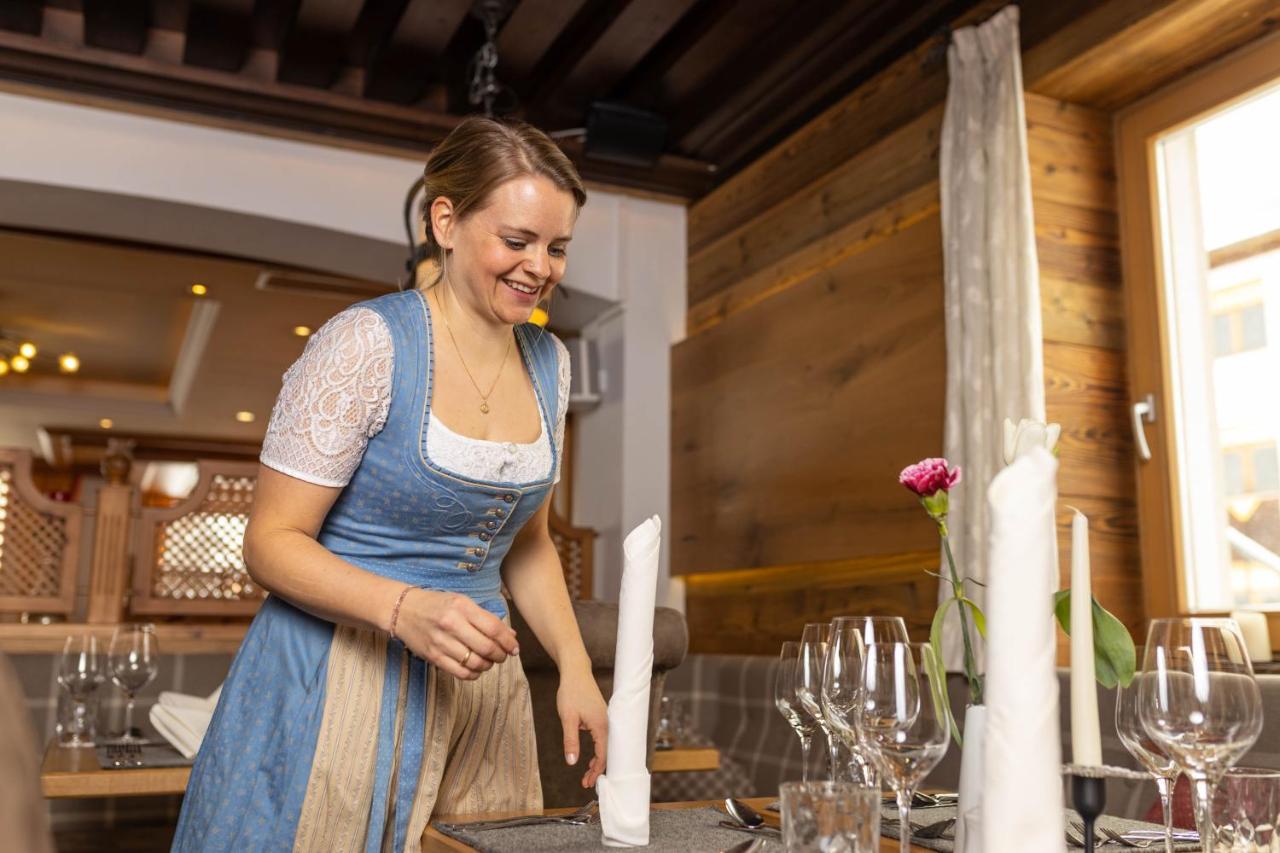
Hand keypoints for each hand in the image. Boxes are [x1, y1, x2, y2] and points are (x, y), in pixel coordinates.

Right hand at [395, 589, 519, 679]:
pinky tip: (476, 669)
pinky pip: (460, 673)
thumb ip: (486, 618)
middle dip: (500, 656)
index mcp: (462, 607)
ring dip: (487, 666)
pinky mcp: (433, 656)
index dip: (509, 642)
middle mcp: (452, 623)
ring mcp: (441, 641)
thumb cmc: (437, 604)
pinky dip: (474, 674)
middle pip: (487, 648)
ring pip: (475, 663)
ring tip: (489, 661)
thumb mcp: (462, 602)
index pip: (494, 628)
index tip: (515, 648)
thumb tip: (511, 635)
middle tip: (503, 656)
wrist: (402, 609)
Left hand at [557, 669, 607, 787]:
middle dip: (597, 769)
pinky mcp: (601, 716)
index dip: (595, 771)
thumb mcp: (567, 719)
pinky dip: (598, 749)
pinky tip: (591, 755)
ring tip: (587, 773)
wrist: (575, 672)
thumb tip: (571, 762)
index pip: (602, 755)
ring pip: (605, 745)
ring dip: (598, 760)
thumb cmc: (571, 692)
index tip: (587, 783)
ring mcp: (605, 719)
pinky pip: (603, 737)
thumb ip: (570, 741)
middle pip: (606, 752)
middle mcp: (607, 723)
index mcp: (601, 726)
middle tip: (586, 782)